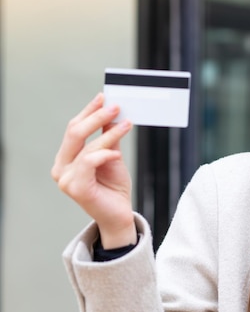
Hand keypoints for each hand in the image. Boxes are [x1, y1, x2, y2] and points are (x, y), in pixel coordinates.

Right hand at [51, 93, 135, 248]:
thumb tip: (112, 114)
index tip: (103, 97)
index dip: (88, 111)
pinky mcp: (76, 188)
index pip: (73, 128)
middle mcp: (60, 168)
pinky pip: (90, 162)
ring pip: (87, 147)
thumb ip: (108, 137)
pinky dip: (105, 153)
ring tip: (127, 124)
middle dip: (96, 116)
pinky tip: (117, 153)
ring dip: (109, 134)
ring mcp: (65, 179)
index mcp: (66, 158)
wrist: (119, 214)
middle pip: (75, 133)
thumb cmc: (114, 187)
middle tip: (116, 106)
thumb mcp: (112, 156)